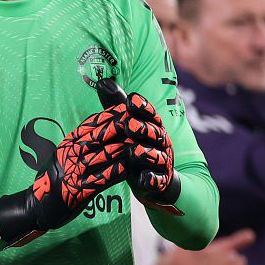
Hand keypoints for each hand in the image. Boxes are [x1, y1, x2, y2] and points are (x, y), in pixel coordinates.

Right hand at [0, 103, 135, 245]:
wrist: (37, 206)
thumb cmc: (54, 179)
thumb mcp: (64, 155)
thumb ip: (81, 142)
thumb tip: (103, 126)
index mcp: (68, 143)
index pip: (92, 124)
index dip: (112, 115)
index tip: (128, 108)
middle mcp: (70, 155)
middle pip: (100, 135)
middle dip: (121, 127)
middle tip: (139, 121)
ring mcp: (74, 172)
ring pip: (104, 155)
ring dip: (124, 148)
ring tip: (141, 142)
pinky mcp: (78, 191)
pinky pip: (101, 179)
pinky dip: (116, 172)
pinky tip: (129, 167)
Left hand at [120, 93, 179, 211]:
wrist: (157, 183)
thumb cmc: (136, 150)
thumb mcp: (126, 128)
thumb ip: (116, 106)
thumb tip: (102, 81)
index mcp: (152, 127)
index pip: (149, 114)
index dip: (142, 107)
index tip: (130, 100)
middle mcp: (160, 142)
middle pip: (154, 132)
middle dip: (143, 128)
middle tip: (129, 125)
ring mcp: (162, 162)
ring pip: (157, 156)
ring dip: (146, 153)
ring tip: (134, 151)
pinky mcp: (161, 181)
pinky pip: (158, 180)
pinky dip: (152, 180)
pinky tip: (145, 179)